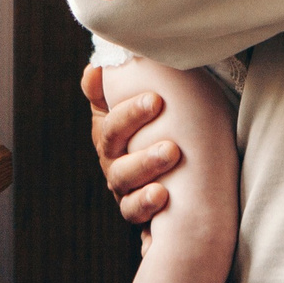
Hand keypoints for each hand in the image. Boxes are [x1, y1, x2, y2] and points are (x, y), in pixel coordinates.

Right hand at [83, 64, 179, 244]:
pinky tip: (162, 197)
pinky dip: (145, 206)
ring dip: (145, 171)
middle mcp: (114, 162)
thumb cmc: (163, 123)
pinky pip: (136, 214)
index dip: (129, 113)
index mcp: (112, 133)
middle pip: (115, 155)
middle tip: (169, 138)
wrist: (187, 163)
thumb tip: (96, 68)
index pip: (111, 124)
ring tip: (171, 158)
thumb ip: (123, 83)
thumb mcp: (146, 99)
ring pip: (124, 185)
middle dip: (140, 144)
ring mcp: (125, 189)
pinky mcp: (139, 212)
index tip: (156, 100)